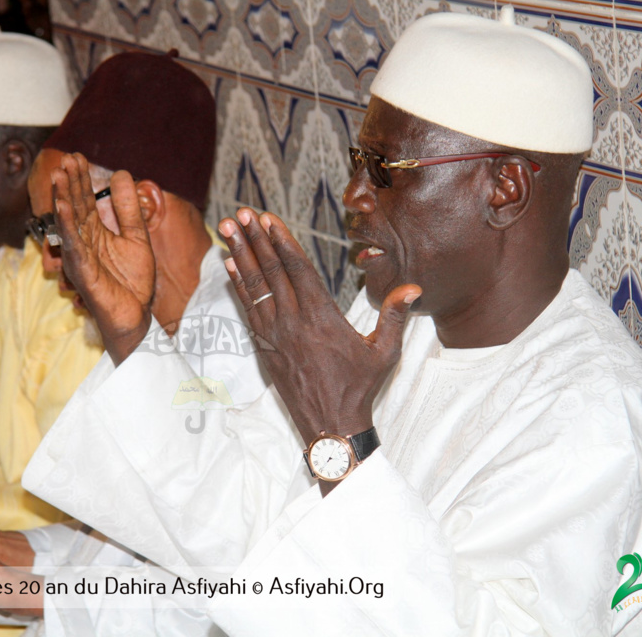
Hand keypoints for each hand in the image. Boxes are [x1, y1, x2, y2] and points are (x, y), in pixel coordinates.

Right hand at [52, 154, 155, 362]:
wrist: (135, 314)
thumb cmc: (132, 281)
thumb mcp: (137, 237)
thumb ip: (129, 209)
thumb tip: (121, 174)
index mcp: (95, 232)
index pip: (85, 200)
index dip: (81, 179)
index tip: (79, 156)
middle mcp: (83, 240)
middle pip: (75, 205)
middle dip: (71, 182)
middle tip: (68, 157)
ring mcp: (80, 254)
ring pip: (69, 221)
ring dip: (63, 197)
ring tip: (60, 173)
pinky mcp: (81, 269)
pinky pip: (73, 244)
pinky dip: (67, 224)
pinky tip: (63, 206)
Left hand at [218, 209, 419, 445]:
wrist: (331, 427)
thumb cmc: (360, 388)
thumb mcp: (384, 352)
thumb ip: (394, 316)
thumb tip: (413, 287)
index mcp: (321, 317)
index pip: (297, 270)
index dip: (281, 241)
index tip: (267, 219)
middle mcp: (293, 322)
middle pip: (270, 272)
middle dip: (254, 239)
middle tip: (240, 214)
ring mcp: (275, 335)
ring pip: (254, 288)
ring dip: (240, 256)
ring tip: (228, 230)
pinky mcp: (265, 348)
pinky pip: (248, 310)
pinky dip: (238, 287)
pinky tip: (230, 267)